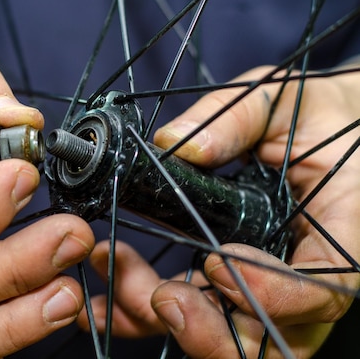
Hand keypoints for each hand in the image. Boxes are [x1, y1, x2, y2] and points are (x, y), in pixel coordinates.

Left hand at [78, 65, 359, 356]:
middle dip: (210, 333)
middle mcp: (306, 276)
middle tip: (162, 297)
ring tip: (112, 265)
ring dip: (162, 319)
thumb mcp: (281, 101)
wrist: (325, 130)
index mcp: (340, 233)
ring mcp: (265, 288)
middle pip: (269, 340)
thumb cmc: (313, 115)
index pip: (321, 289)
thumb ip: (235, 119)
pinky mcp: (227, 287)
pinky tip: (100, 300)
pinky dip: (141, 315)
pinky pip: (190, 318)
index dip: (271, 293)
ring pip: (223, 339)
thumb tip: (177, 145)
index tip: (215, 263)